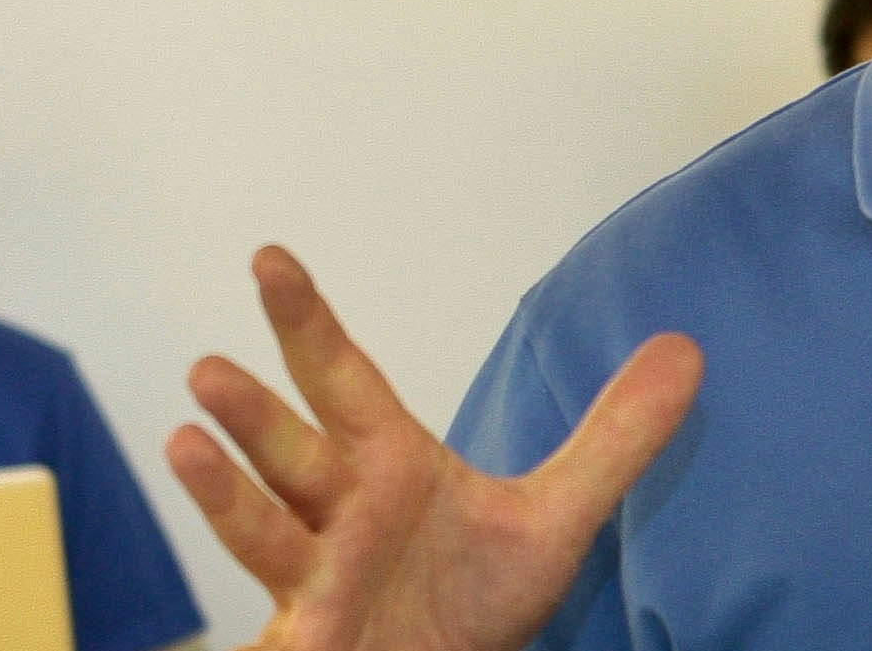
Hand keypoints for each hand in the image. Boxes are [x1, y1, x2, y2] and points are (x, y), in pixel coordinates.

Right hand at [167, 246, 699, 650]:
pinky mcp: (312, 644)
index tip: (269, 258)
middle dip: (251, 410)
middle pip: (290, 450)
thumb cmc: (473, 599)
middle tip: (209, 366)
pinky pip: (279, 636)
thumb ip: (616, 439)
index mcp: (385, 465)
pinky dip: (266, 636)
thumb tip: (688, 351)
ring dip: (223, 493)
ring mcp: (316, 583)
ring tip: (183, 443)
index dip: (306, 322)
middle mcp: (338, 515)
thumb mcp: (557, 518)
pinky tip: (258, 632)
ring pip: (263, 530)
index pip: (342, 379)